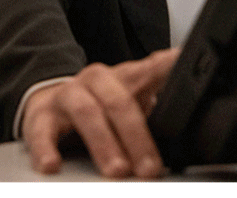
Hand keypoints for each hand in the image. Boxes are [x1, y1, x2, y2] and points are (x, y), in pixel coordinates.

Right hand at [21, 47, 178, 178]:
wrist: (51, 99)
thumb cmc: (101, 104)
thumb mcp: (132, 99)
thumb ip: (159, 103)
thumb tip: (195, 112)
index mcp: (124, 76)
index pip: (153, 68)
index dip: (170, 66)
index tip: (184, 66)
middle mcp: (98, 80)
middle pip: (120, 101)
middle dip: (137, 136)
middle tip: (150, 168)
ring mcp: (69, 95)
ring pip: (88, 113)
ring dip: (104, 144)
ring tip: (117, 171)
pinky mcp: (41, 116)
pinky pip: (42, 131)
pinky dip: (47, 149)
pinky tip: (53, 165)